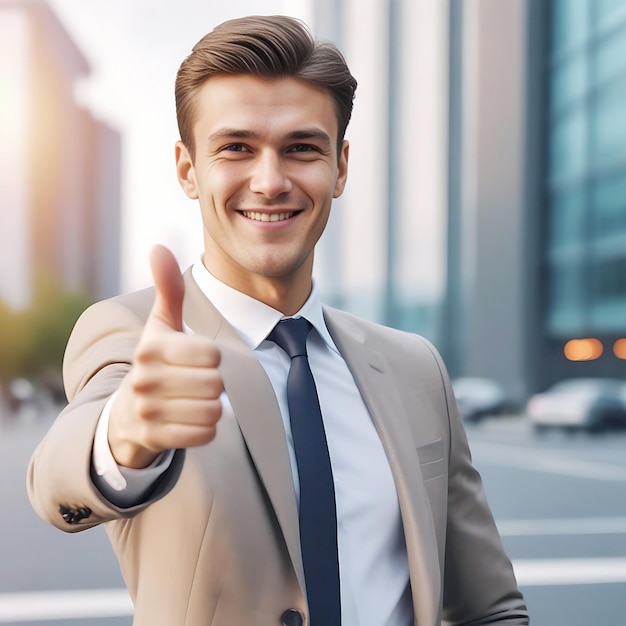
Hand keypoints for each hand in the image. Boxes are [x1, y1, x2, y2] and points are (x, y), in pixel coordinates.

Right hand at [108, 245, 223, 467]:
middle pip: (216, 384)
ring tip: (192, 401)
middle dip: (213, 384)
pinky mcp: (155, 438)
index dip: (211, 358)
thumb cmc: (155, 363)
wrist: (126, 414)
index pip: (212, 355)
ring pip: (213, 411)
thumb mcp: (160, 326)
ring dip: (211, 407)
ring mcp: (147, 411)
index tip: (196, 360)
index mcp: (150, 348)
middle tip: (195, 383)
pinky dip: (205, 429)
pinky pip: (206, 434)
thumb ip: (168, 289)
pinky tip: (188, 420)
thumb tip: (159, 247)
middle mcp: (144, 379)